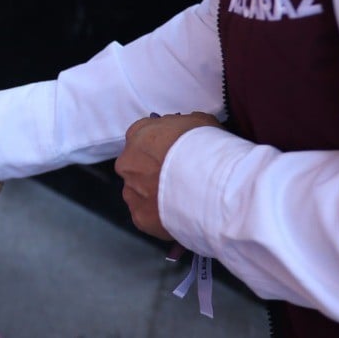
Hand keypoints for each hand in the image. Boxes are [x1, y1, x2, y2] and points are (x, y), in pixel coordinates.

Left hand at [115, 112, 221, 240]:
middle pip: (136, 166)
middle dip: (152, 172)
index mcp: (138, 135)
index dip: (157, 147)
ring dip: (154, 195)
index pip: (140, 137)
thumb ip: (184, 126)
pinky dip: (160, 217)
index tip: (172, 155)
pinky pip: (147, 216)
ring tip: (181, 201)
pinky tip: (179, 216)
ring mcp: (132, 191)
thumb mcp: (199, 122)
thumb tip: (186, 131)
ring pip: (139, 193)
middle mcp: (128, 162)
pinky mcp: (140, 217)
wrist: (210, 183)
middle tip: (177, 180)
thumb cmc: (205, 147)